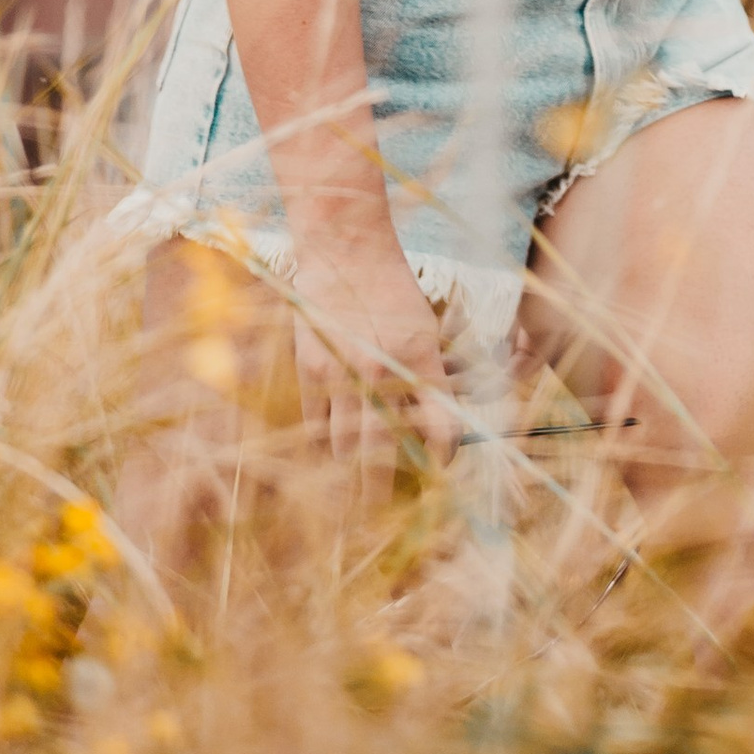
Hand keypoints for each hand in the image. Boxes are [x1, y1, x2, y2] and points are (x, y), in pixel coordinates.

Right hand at [291, 227, 457, 476]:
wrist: (346, 251)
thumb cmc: (392, 288)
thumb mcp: (424, 327)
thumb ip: (428, 376)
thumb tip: (432, 422)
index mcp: (419, 359)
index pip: (442, 425)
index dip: (444, 454)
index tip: (441, 466)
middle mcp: (381, 372)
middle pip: (383, 456)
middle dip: (384, 489)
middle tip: (384, 502)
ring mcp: (341, 375)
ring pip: (345, 451)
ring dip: (351, 470)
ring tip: (355, 482)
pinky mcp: (309, 372)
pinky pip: (315, 430)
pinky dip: (323, 446)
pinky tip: (331, 451)